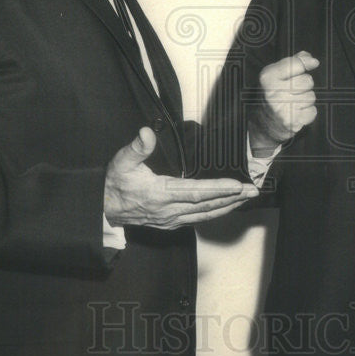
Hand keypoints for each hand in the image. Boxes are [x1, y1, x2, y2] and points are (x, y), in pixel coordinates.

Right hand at [104, 127, 257, 228]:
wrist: (102, 208)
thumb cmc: (114, 183)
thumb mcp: (122, 162)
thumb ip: (137, 147)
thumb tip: (147, 132)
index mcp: (160, 194)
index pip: (196, 192)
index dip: (218, 189)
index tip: (237, 185)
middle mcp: (168, 210)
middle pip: (207, 205)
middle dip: (232, 198)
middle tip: (252, 191)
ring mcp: (170, 219)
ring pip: (205, 215)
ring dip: (227, 207)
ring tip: (245, 199)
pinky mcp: (170, 223)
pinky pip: (197, 219)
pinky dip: (214, 213)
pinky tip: (224, 208)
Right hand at [249, 50, 318, 153]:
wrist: (261, 124)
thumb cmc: (272, 94)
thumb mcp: (276, 75)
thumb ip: (293, 63)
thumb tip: (311, 59)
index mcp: (268, 77)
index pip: (297, 64)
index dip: (306, 63)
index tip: (312, 63)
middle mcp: (274, 92)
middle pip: (307, 81)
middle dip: (304, 85)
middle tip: (292, 91)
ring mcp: (283, 109)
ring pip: (311, 97)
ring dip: (306, 100)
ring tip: (293, 103)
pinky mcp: (291, 122)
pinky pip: (312, 111)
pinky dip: (307, 113)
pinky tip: (296, 113)